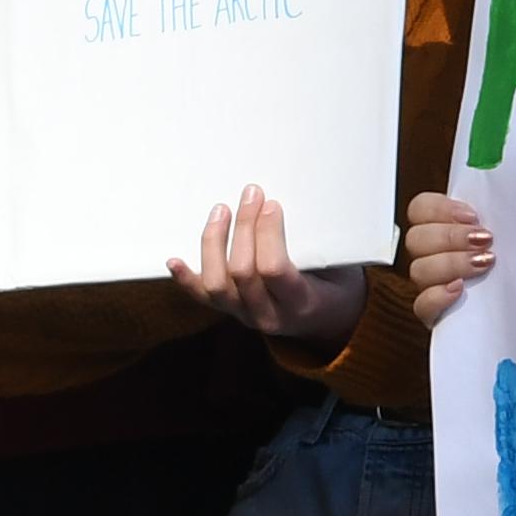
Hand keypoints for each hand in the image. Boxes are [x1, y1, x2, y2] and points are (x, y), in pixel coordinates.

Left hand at [170, 185, 367, 347]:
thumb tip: (300, 201)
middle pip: (241, 272)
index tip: (272, 204)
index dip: (268, 234)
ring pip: (216, 284)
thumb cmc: (338, 284)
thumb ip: (322, 244)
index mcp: (300, 303)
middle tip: (251, 194)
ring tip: (222, 210)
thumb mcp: (342, 267)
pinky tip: (174, 259)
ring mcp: (244, 315)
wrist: (330, 321)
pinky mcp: (229, 311)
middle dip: (244, 227)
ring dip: (214, 243)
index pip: (273, 270)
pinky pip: (202, 298)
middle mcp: (267, 315)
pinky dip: (186, 278)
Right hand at [403, 193, 496, 329]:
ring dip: (451, 263)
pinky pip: (421, 305)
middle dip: (451, 236)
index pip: (419, 208)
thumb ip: (499, 209)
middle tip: (485, 239)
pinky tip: (459, 289)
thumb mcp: (509, 228)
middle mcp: (431, 254)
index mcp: (444, 227)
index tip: (473, 215)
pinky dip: (438, 296)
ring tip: (483, 263)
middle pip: (416, 238)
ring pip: (418, 270)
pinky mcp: (434, 313)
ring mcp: (430, 284)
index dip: (440, 209)